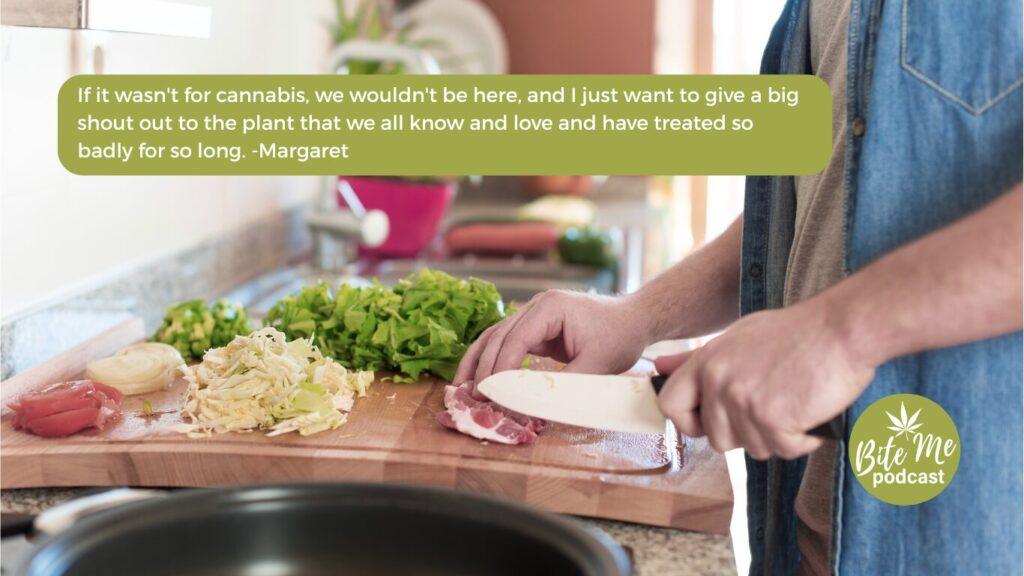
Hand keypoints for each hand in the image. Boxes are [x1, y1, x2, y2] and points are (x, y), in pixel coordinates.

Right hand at [455, 290, 649, 384]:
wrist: (635, 320)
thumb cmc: (620, 336)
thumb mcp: (596, 365)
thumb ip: (564, 383)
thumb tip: (532, 403)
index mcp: (550, 308)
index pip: (515, 339)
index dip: (499, 368)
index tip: (489, 393)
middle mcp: (536, 306)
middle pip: (498, 336)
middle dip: (483, 367)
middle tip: (471, 396)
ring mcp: (534, 315)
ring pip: (496, 336)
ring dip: (478, 361)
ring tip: (461, 386)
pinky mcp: (537, 327)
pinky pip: (509, 342)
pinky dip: (494, 359)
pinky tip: (481, 377)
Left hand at [655, 299, 875, 459]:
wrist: (840, 328)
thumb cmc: (795, 333)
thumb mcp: (736, 337)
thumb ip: (695, 359)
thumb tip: (657, 367)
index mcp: (706, 360)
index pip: (670, 405)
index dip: (689, 422)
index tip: (712, 422)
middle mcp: (718, 381)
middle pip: (717, 439)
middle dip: (746, 434)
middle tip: (773, 408)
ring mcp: (743, 400)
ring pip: (754, 449)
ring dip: (779, 436)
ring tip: (795, 403)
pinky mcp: (772, 418)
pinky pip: (783, 450)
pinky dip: (803, 439)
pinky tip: (811, 411)